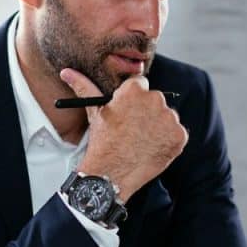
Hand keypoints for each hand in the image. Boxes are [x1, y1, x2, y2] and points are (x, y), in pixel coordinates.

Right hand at [60, 68, 187, 200]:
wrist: (111, 174)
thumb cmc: (102, 142)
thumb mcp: (94, 112)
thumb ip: (84, 87)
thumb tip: (67, 72)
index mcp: (134, 90)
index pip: (140, 85)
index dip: (133, 101)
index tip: (129, 113)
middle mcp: (155, 99)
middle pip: (155, 100)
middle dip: (147, 112)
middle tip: (135, 129)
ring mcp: (169, 118)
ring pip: (167, 117)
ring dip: (158, 126)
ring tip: (142, 141)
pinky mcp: (179, 136)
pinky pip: (176, 133)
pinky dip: (168, 141)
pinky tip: (153, 149)